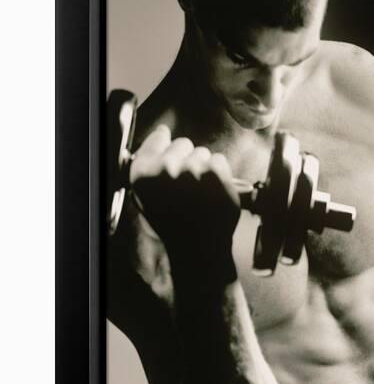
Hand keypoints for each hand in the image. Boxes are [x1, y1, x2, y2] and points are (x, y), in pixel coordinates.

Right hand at [129, 125, 240, 275]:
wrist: (198, 250)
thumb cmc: (171, 227)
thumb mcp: (146, 199)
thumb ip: (150, 167)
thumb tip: (162, 133)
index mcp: (143, 173)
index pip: (157, 138)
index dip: (166, 145)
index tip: (171, 153)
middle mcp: (165, 167)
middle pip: (182, 143)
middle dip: (186, 159)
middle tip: (187, 185)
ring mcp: (192, 169)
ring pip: (202, 153)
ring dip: (203, 168)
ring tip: (201, 193)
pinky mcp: (216, 174)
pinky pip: (219, 161)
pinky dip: (220, 174)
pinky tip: (214, 193)